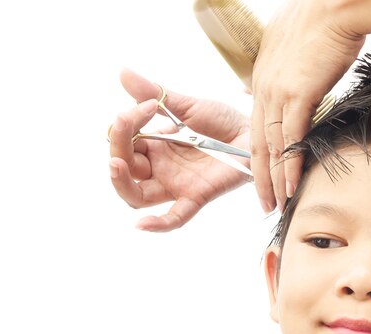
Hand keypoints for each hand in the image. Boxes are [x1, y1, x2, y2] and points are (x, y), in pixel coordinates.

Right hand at [108, 68, 250, 231]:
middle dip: (117, 148)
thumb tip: (122, 71)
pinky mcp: (196, 196)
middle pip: (124, 172)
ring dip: (122, 183)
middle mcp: (160, 168)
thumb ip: (155, 93)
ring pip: (137, 196)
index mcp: (155, 146)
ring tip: (117, 164)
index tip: (149, 105)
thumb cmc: (223, 122)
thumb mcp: (187, 106)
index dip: (126, 125)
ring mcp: (176, 184)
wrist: (254, 133)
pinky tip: (142, 225)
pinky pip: (175, 217)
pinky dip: (158, 224)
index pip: (124, 143)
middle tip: (125, 123)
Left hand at [250, 0, 364, 211]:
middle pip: (256, 142)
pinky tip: (290, 186)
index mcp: (262, 78)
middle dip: (259, 177)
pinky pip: (290, 138)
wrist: (335, 6)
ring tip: (278, 204)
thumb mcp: (288, 44)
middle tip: (264, 202)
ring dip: (274, 179)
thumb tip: (283, 81)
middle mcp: (263, 88)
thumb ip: (281, 67)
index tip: (261, 176)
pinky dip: (289, 165)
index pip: (256, 126)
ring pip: (271, 146)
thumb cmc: (320, 20)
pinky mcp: (298, 94)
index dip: (257, 155)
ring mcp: (278, 92)